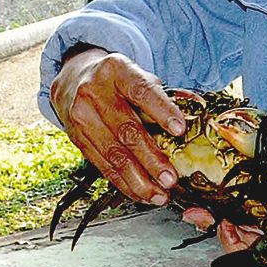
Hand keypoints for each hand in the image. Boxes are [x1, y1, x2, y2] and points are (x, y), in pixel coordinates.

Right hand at [48, 48, 186, 205]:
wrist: (73, 78)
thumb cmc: (115, 79)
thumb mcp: (135, 73)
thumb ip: (161, 92)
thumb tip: (193, 110)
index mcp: (116, 71)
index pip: (141, 91)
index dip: (161, 111)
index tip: (180, 130)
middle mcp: (95, 93)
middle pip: (126, 130)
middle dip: (151, 159)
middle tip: (171, 178)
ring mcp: (82, 117)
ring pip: (113, 155)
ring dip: (138, 180)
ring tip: (159, 195)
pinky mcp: (77, 138)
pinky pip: (102, 165)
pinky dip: (123, 183)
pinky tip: (140, 193)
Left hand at [183, 200, 266, 266]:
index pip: (256, 262)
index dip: (234, 247)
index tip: (221, 223)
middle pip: (249, 252)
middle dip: (224, 232)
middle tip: (200, 210)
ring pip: (258, 244)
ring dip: (238, 227)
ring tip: (215, 205)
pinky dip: (259, 224)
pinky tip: (250, 206)